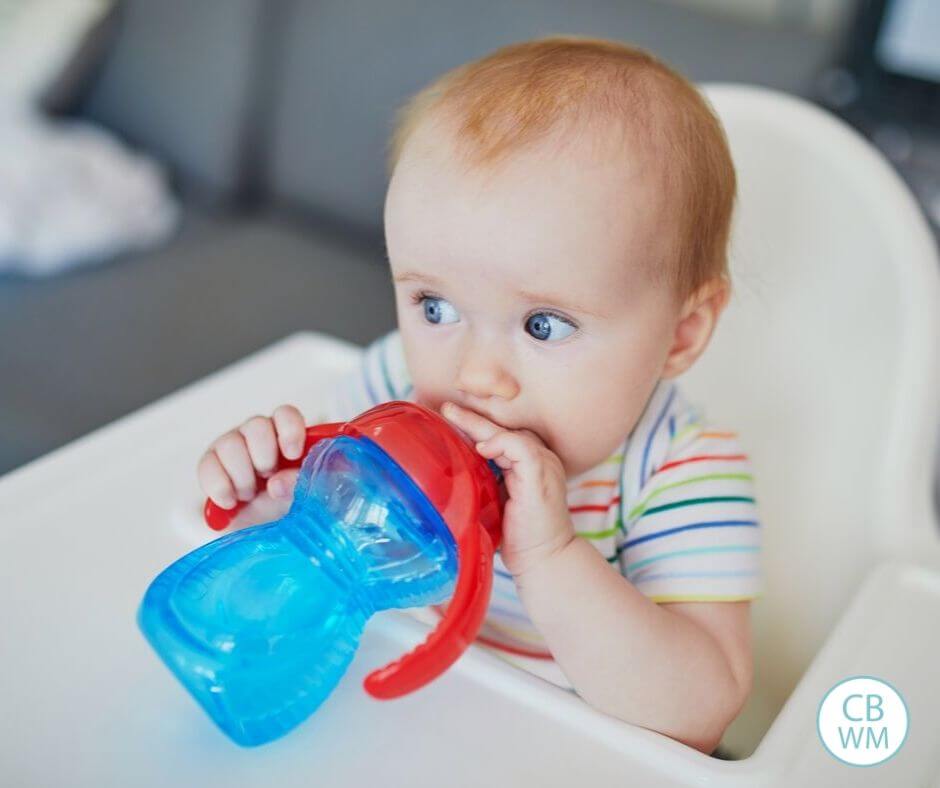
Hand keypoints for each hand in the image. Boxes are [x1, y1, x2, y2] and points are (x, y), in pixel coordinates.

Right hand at [197, 405, 306, 522]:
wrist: (267, 538)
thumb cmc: (294, 509)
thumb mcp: (313, 497)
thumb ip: (305, 484)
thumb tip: (278, 483)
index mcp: (289, 438)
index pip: (286, 415)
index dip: (289, 430)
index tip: (293, 455)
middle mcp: (260, 438)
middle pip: (256, 426)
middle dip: (264, 458)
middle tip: (269, 478)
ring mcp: (233, 451)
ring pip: (229, 444)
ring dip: (242, 476)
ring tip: (250, 495)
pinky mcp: (212, 469)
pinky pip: (206, 466)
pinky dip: (219, 487)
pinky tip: (230, 502)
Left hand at [440, 401, 574, 577]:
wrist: (544, 561)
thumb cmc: (519, 538)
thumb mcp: (495, 502)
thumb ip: (483, 482)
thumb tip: (449, 474)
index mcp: (531, 464)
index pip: (503, 435)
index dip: (477, 425)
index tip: (448, 418)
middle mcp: (540, 458)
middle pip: (504, 429)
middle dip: (473, 417)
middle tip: (445, 407)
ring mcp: (543, 465)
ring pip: (509, 433)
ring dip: (478, 424)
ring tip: (451, 414)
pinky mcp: (541, 475)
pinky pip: (520, 448)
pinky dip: (499, 443)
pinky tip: (480, 448)